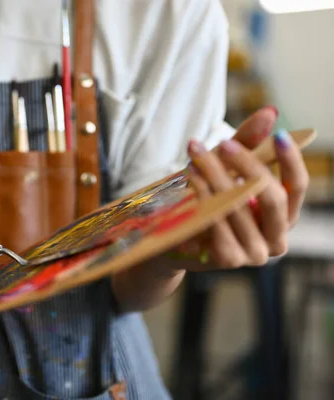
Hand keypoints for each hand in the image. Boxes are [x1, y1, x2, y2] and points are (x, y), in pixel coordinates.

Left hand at [179, 111, 308, 270]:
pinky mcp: (229, 260)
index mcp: (282, 216)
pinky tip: (191, 178)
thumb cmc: (206, 201)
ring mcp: (254, 253)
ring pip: (241, 207)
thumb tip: (270, 112)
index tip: (280, 135)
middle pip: (272, 197)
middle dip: (249, 166)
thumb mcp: (225, 168)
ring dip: (217, 177)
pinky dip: (203, 197)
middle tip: (225, 144)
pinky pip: (219, 223)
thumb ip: (247, 143)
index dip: (291, 161)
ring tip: (196, 156)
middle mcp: (275, 238)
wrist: (172, 239)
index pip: (297, 186)